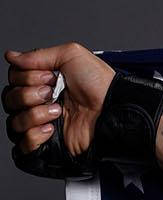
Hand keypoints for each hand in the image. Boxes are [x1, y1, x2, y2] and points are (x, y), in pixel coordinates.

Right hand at [3, 42, 114, 157]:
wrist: (114, 109)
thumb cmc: (100, 84)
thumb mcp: (71, 55)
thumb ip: (38, 55)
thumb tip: (12, 57)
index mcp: (43, 82)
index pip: (13, 79)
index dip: (25, 76)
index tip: (49, 76)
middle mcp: (40, 102)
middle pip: (9, 99)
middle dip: (28, 93)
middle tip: (52, 92)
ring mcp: (43, 124)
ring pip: (14, 121)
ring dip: (34, 113)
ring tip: (57, 110)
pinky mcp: (49, 145)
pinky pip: (22, 144)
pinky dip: (34, 135)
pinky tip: (52, 128)